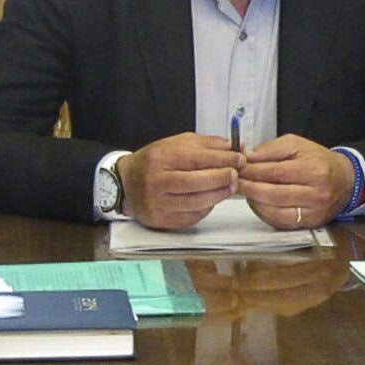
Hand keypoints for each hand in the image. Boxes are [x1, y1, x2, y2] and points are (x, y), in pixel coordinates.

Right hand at [122, 133, 242, 228]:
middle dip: (222, 178)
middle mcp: (156, 182)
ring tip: (230, 187)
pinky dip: (206, 208)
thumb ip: (206, 144)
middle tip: (236, 174)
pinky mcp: (161, 220)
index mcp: (160, 159)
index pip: (196, 158)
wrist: (126, 184)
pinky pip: (191, 216)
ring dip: (218, 195)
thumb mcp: (176, 144)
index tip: (239, 158)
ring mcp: (158, 204)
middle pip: (196, 182)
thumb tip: (234, 146)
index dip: (222, 159)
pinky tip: (212, 199)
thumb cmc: (154, 162)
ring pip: (195, 202)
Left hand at [238, 134, 351, 228]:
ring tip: (244, 191)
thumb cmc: (319, 161)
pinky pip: (280, 222)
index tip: (237, 169)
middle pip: (274, 194)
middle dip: (250, 188)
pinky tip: (258, 202)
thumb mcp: (297, 145)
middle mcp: (316, 194)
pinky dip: (264, 213)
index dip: (252, 171)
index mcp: (314, 170)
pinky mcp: (310, 224)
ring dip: (254, 202)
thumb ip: (271, 149)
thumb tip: (247, 157)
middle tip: (235, 182)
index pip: (275, 172)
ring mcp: (314, 212)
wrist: (345, 180)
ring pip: (275, 211)